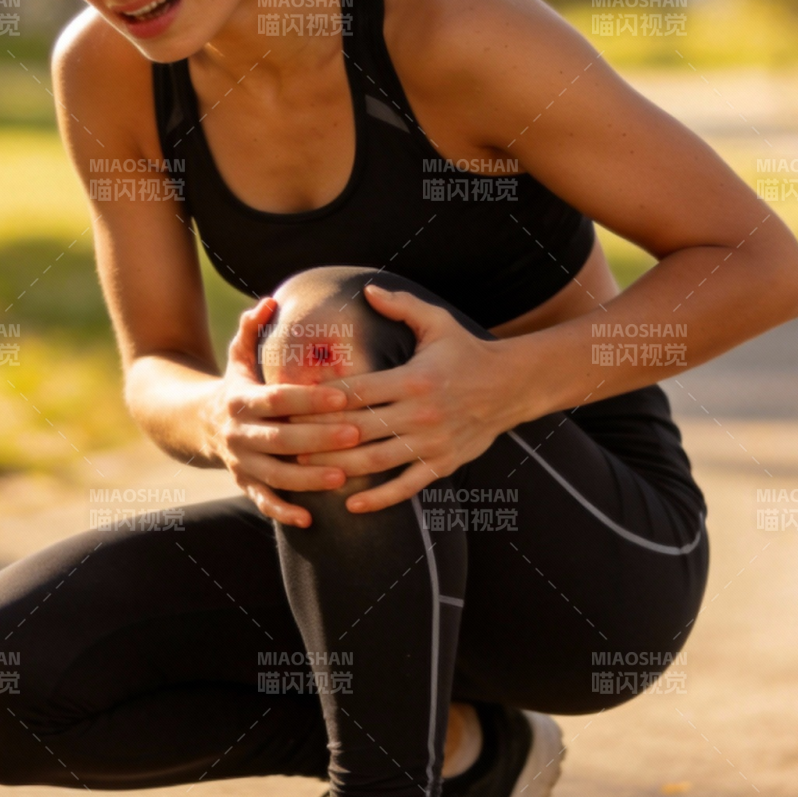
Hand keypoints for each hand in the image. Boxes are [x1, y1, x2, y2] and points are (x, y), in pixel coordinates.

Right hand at [211, 296, 362, 526]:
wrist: (195, 424)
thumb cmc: (235, 385)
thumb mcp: (238, 356)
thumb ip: (252, 329)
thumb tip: (267, 301)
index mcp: (241, 399)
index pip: (279, 398)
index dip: (310, 398)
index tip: (343, 394)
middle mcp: (239, 433)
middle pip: (280, 439)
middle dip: (319, 438)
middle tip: (357, 434)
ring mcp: (240, 462)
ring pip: (275, 475)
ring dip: (309, 479)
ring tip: (343, 476)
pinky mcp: (243, 484)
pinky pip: (262, 502)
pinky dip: (284, 512)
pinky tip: (311, 518)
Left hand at [292, 284, 511, 514]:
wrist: (511, 385)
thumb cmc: (467, 352)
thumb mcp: (437, 322)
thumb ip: (401, 306)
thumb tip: (367, 290)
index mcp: (413, 379)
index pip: (357, 391)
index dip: (321, 399)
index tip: (293, 403)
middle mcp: (420, 413)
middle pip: (358, 429)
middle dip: (319, 436)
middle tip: (286, 440)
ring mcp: (432, 442)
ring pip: (376, 461)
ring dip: (339, 468)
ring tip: (307, 468)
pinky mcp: (443, 464)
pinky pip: (406, 487)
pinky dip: (379, 499)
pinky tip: (352, 506)